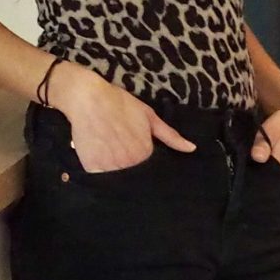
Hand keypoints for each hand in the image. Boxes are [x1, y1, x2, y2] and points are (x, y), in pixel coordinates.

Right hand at [51, 63, 194, 173]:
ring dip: (116, 173)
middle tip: (121, 154)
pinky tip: (99, 159)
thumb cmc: (119, 104)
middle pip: (133, 177)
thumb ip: (170, 136)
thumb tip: (191, 148)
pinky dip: (101, 173)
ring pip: (117, 181)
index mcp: (145, 153)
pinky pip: (100, 179)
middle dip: (130, 170)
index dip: (144, 164)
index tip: (136, 156)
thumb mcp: (149, 116)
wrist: (88, 98)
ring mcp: (110, 167)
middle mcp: (129, 163)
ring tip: (111, 156)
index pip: (149, 170)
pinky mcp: (92, 168)